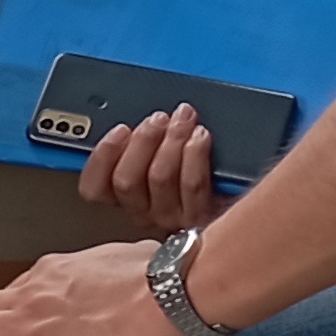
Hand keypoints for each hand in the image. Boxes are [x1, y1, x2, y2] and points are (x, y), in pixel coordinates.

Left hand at [0, 240, 197, 335]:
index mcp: (57, 270)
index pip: (18, 289)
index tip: (3, 320)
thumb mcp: (141, 258)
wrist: (168, 298)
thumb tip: (144, 263)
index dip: (5, 307)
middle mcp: (32, 293)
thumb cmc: (165, 279)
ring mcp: (27, 326)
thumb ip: (129, 265)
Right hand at [80, 104, 223, 234]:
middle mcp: (146, 213)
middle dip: (142, 140)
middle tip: (158, 119)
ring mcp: (173, 219)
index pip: (96, 188)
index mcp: (129, 198)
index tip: (120, 130)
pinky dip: (195, 153)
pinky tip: (201, 137)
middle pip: (126, 180)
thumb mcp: (162, 156)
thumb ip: (145, 142)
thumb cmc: (200, 176)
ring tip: (183, 120)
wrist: (240, 206)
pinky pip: (192, 184)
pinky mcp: (201, 218)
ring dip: (171, 140)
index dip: (102, 157)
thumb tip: (144, 116)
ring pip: (159, 177)